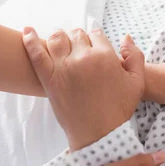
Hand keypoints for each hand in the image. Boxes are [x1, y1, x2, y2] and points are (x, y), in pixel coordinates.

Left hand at [22, 27, 144, 149]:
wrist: (99, 134)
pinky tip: (27, 31)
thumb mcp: (137, 81)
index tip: (95, 48)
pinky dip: (30, 40)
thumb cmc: (119, 108)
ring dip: (59, 37)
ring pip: (57, 38)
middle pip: (76, 34)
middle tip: (79, 49)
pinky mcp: (48, 78)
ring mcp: (63, 67)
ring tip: (60, 43)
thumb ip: (134, 55)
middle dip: (78, 38)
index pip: (96, 33)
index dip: (96, 40)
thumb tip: (125, 37)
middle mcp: (83, 58)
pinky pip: (36, 53)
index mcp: (105, 56)